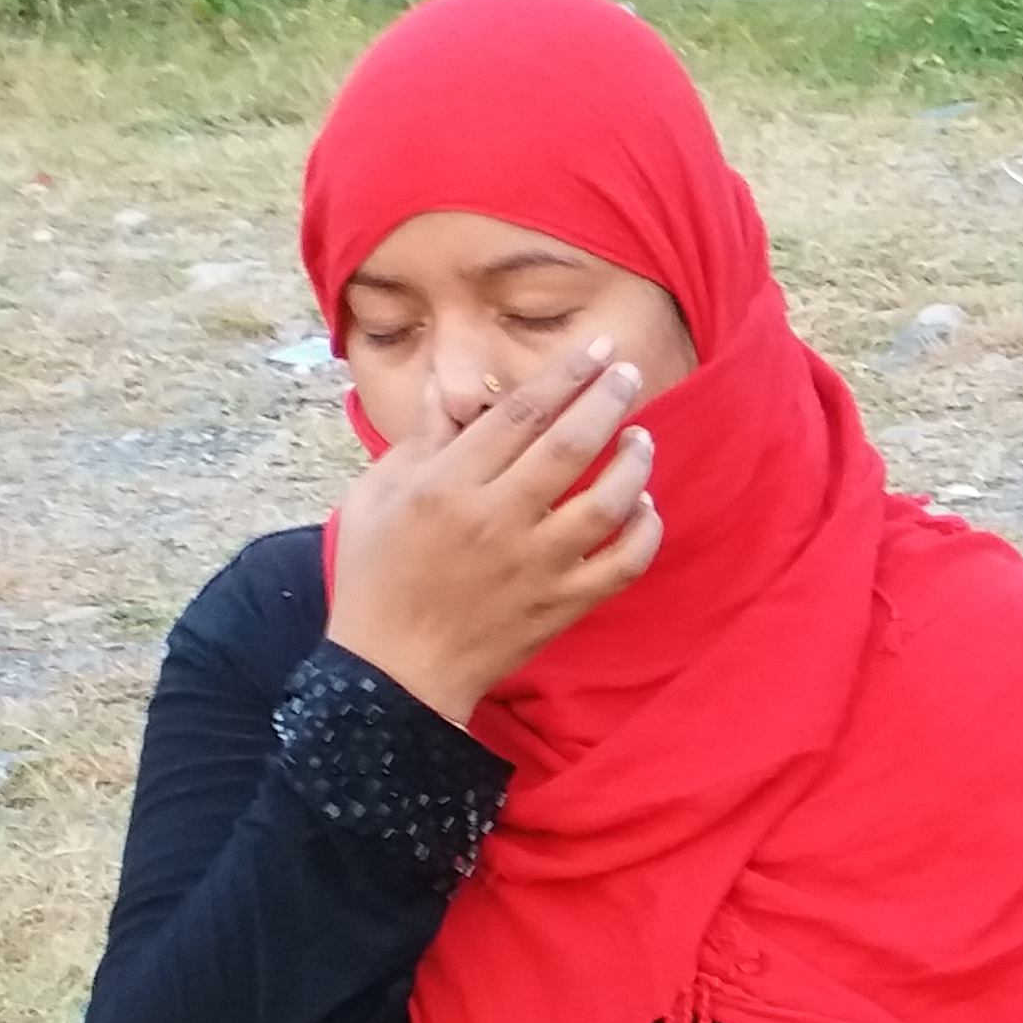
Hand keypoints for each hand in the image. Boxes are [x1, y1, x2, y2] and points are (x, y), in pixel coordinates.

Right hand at [325, 336, 665, 721]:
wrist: (394, 671)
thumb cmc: (376, 576)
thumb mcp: (377, 497)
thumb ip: (421, 440)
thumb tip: (449, 386)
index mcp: (448, 486)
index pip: (519, 415)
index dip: (563, 375)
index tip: (594, 351)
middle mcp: (497, 520)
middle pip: (570, 446)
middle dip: (608, 401)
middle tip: (628, 374)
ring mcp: (536, 566)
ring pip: (607, 502)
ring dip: (635, 464)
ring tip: (642, 438)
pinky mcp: (561, 606)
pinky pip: (622, 565)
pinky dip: (644, 533)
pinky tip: (645, 507)